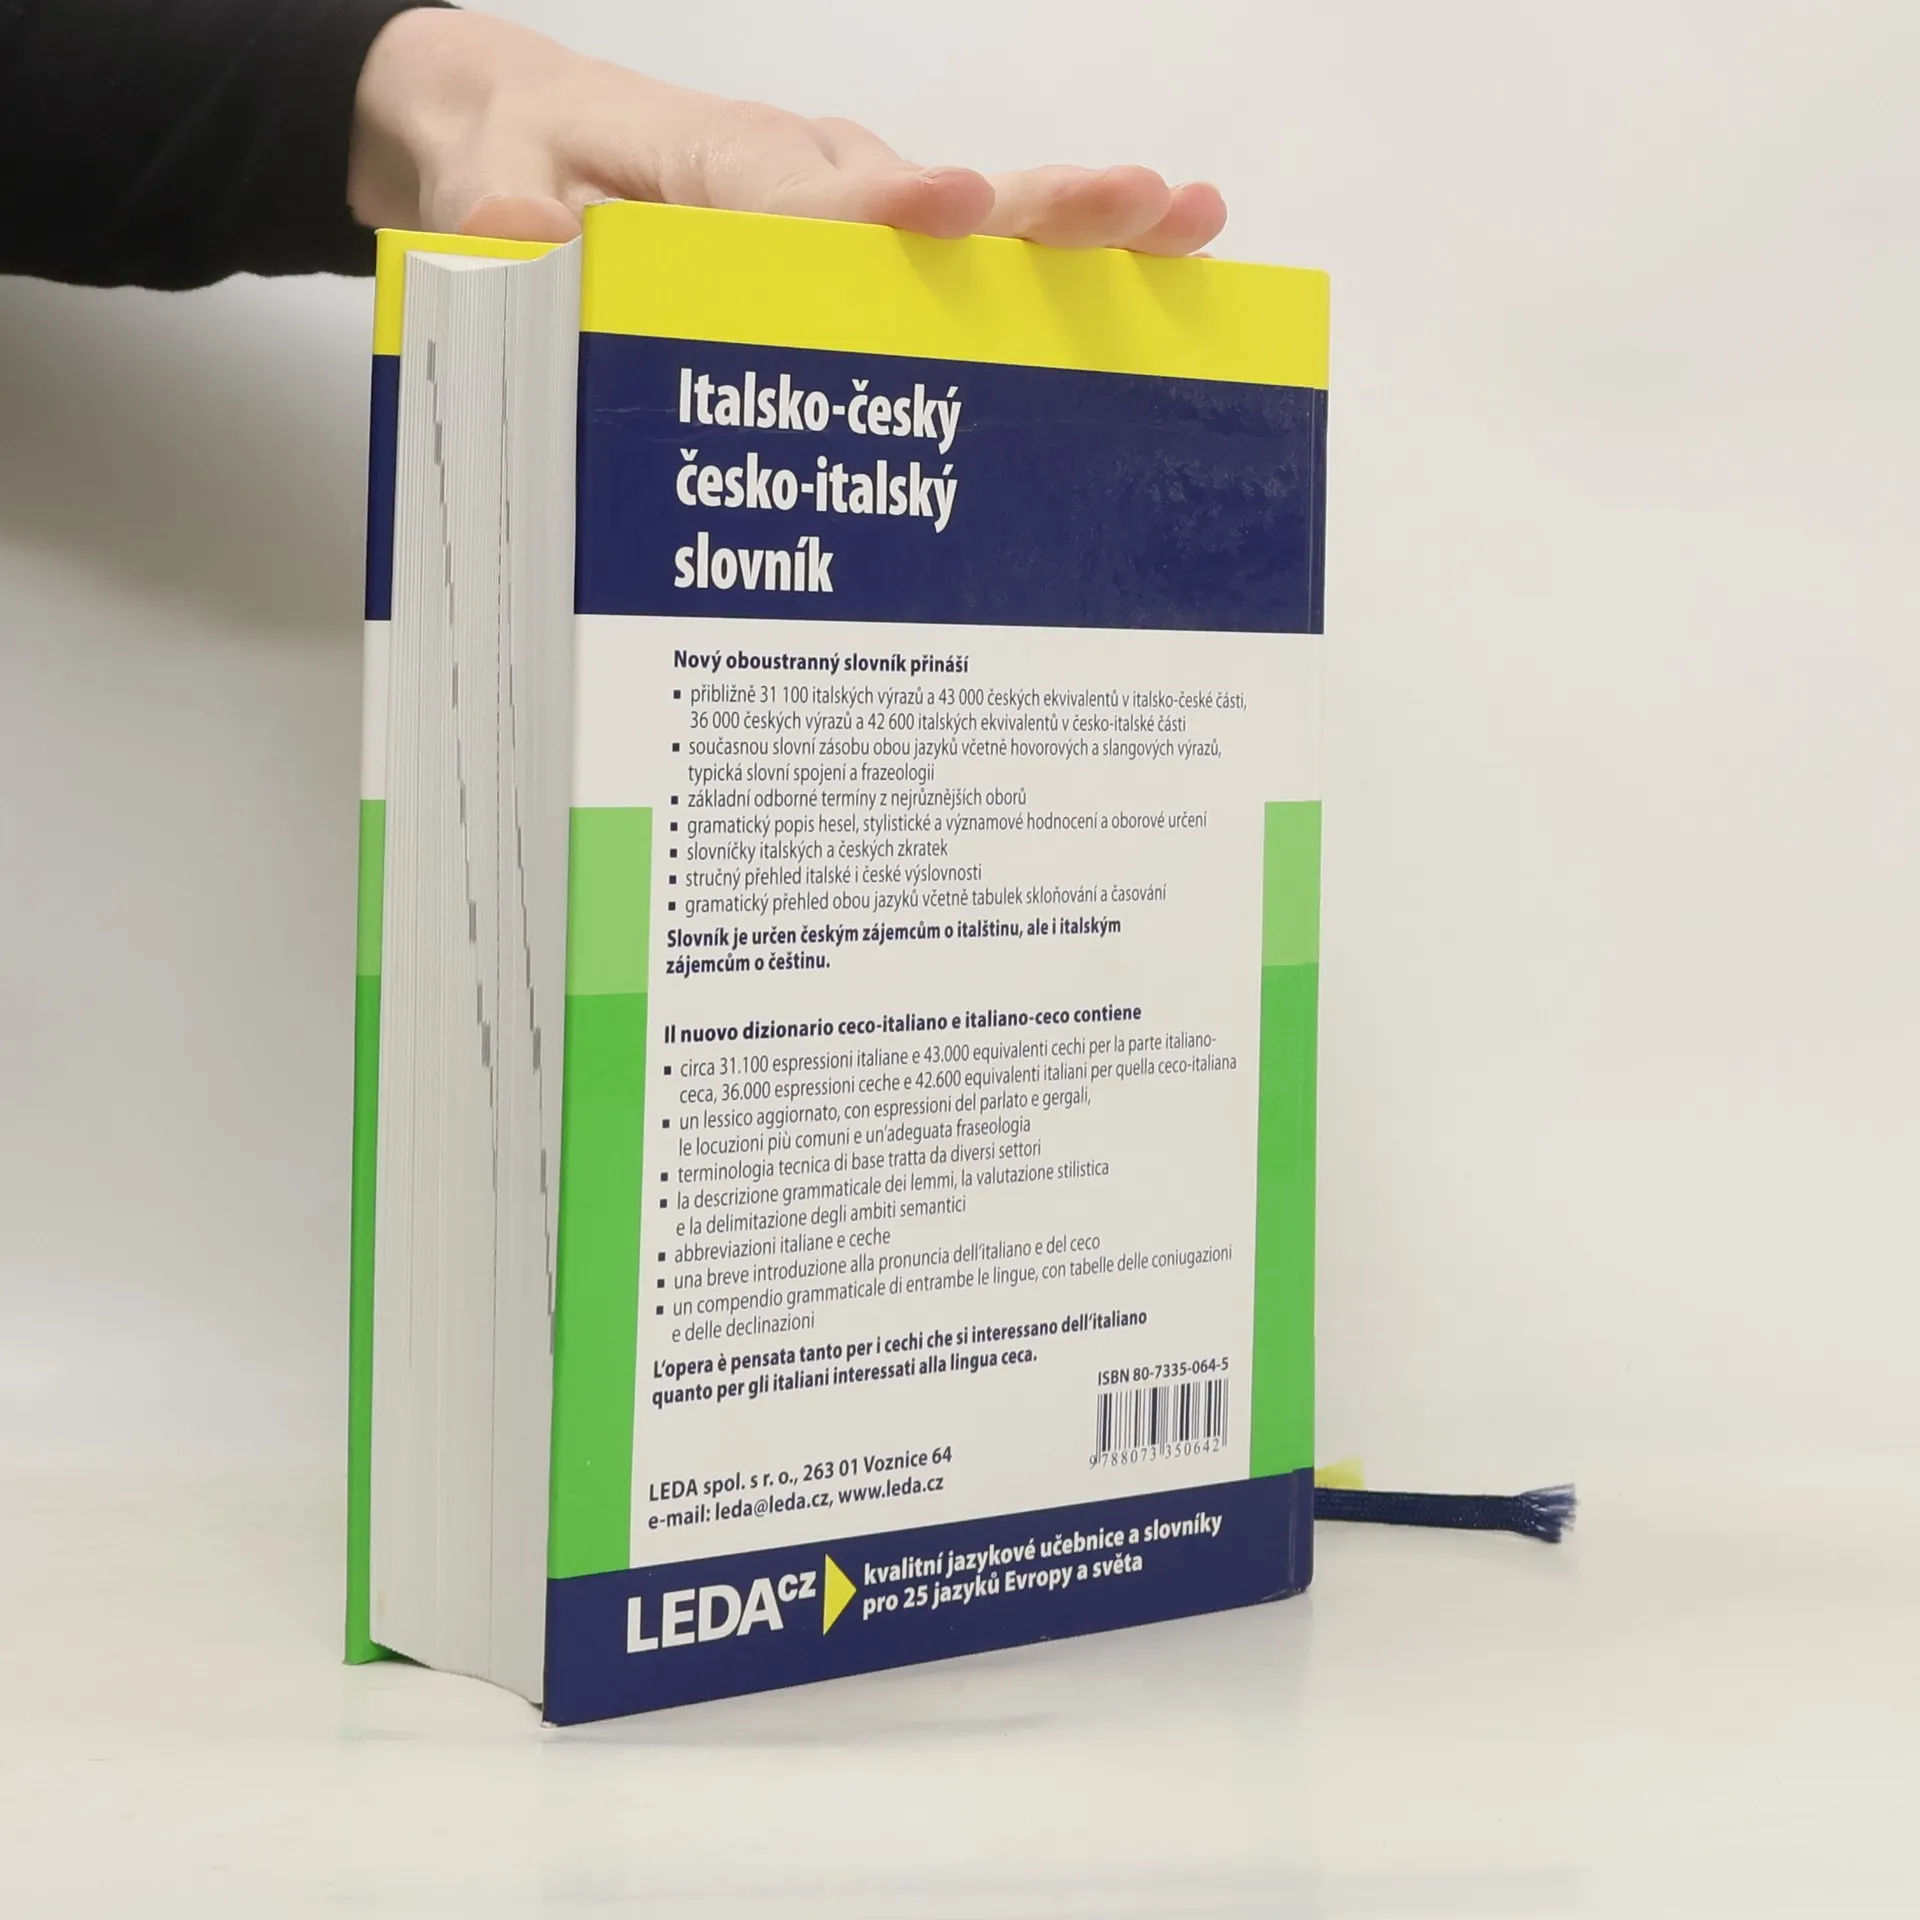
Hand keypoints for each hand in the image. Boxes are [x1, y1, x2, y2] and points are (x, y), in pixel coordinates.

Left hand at [349, 10, 1225, 255]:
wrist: (528, 133)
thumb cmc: (523, 155)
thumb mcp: (484, 186)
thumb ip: (507, 220)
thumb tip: (517, 242)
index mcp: (726, 166)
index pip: (813, 199)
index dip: (885, 214)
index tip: (955, 212)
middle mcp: (815, 176)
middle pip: (940, 199)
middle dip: (1042, 206)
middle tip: (1145, 201)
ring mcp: (856, 208)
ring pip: (978, 228)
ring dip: (1080, 235)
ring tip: (1189, 227)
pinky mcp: (872, 242)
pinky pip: (965, 263)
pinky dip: (1050, 274)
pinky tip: (1143, 286)